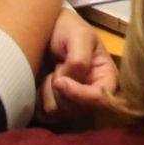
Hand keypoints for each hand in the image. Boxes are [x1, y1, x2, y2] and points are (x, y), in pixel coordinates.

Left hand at [39, 9, 117, 123]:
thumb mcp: (79, 36)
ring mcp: (72, 102)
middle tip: (56, 66)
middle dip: (61, 89)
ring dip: (48, 91)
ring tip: (50, 71)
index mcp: (106, 78)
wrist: (45, 29)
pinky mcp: (54, 106)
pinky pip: (43, 115)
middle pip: (77, 108)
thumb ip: (79, 59)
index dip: (80, 94)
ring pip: (58, 112)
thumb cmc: (67, 29)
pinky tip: (41, 81)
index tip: (59, 79)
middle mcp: (91, 94)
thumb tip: (66, 82)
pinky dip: (37, 99)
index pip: (101, 100)